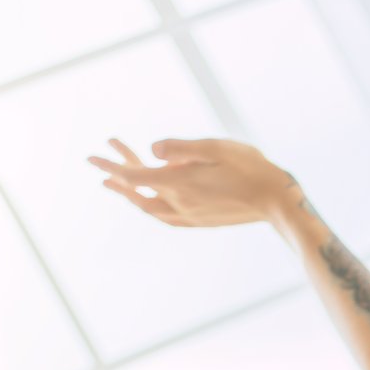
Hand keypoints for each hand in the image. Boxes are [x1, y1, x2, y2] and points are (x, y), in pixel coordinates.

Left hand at [85, 136, 300, 227]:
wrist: (277, 201)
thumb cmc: (251, 168)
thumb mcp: (215, 147)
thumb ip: (180, 147)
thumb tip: (152, 149)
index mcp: (180, 183)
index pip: (134, 176)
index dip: (111, 165)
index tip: (91, 157)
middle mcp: (180, 203)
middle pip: (138, 191)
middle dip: (119, 174)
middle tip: (106, 157)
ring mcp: (190, 216)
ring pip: (149, 208)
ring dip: (131, 195)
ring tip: (118, 185)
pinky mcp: (201, 222)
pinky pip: (165, 217)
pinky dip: (150, 206)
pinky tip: (152, 203)